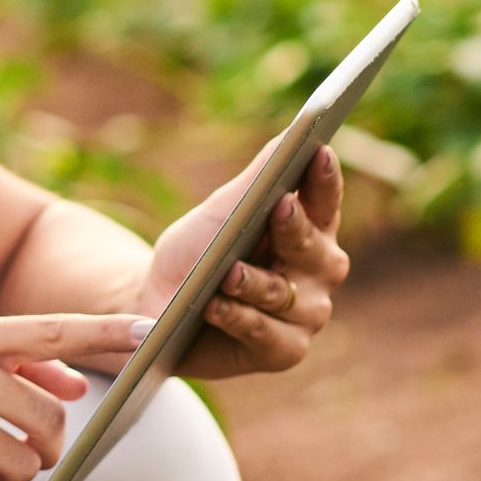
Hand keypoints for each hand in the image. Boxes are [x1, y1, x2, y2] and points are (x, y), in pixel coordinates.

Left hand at [148, 143, 351, 382]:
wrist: (155, 309)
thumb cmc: (196, 253)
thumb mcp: (223, 211)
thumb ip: (260, 176)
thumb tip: (296, 129)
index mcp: (311, 230)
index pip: (326, 201)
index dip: (324, 178)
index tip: (319, 151)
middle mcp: (318, 273)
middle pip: (315, 249)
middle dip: (295, 229)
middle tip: (280, 206)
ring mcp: (306, 315)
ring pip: (286, 295)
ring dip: (255, 283)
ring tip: (228, 274)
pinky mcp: (285, 351)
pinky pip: (267, 334)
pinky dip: (239, 319)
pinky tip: (216, 306)